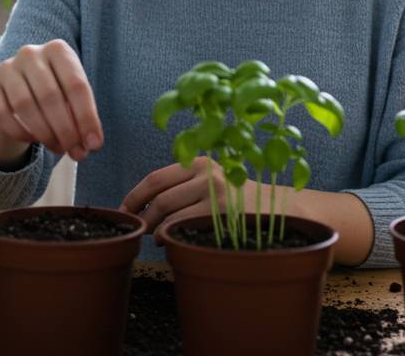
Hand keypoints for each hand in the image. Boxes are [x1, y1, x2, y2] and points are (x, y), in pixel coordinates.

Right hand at [0, 39, 102, 162]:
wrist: (18, 86)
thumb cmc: (56, 90)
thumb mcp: (72, 94)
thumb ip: (83, 116)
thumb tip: (91, 144)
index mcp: (58, 50)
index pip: (76, 85)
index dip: (87, 117)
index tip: (94, 144)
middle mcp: (31, 54)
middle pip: (50, 95)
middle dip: (66, 129)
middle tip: (76, 152)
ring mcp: (7, 68)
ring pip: (24, 105)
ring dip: (44, 133)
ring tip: (57, 148)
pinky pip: (2, 113)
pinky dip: (19, 131)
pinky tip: (32, 140)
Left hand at [119, 157, 264, 236]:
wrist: (281, 210)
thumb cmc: (239, 201)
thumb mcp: (212, 183)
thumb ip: (183, 187)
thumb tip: (143, 208)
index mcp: (199, 163)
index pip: (156, 178)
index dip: (134, 196)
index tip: (124, 210)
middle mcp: (206, 173)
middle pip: (159, 195)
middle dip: (141, 215)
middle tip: (136, 229)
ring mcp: (214, 192)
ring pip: (168, 211)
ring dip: (154, 228)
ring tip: (155, 237)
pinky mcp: (220, 212)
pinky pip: (182, 225)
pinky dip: (169, 235)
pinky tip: (169, 241)